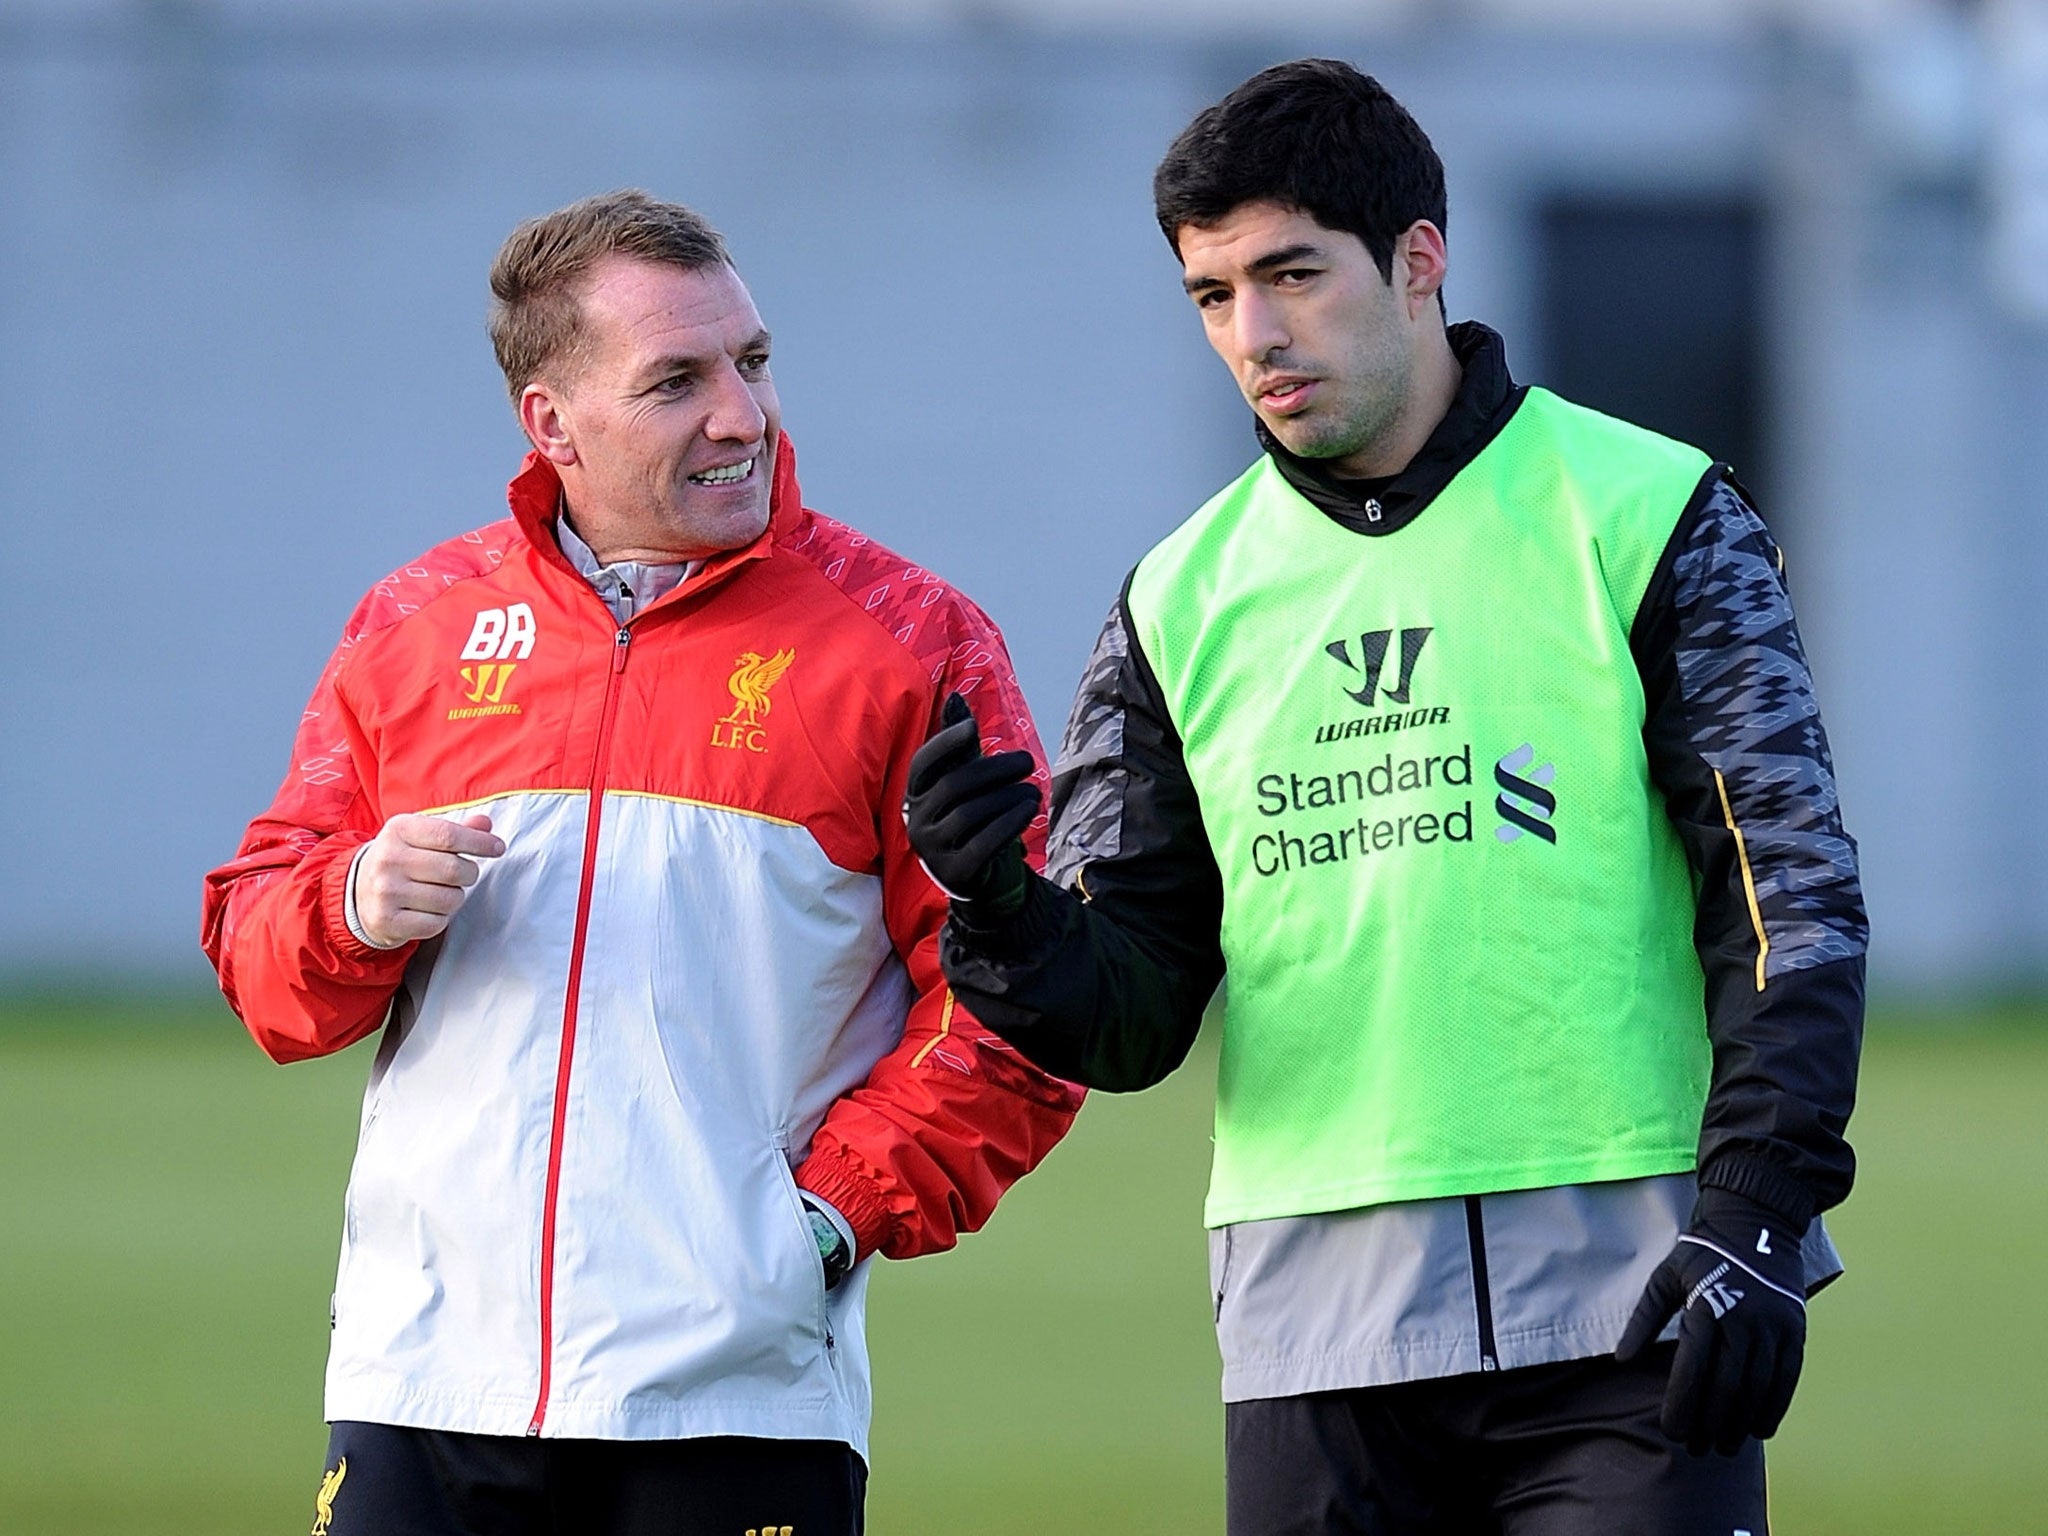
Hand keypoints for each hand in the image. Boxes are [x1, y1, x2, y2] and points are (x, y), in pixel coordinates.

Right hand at [352, 813, 505, 948]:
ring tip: (441, 892)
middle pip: (453, 869)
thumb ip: (455, 830)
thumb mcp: (421, 836)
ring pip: (449, 899)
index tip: (498, 848)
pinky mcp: (386, 921)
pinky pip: (436, 923)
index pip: (449, 835)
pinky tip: (427, 910)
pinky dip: (441, 919)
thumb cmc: (401, 860)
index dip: (480, 843)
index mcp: (398, 830)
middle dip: (469, 873)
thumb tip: (485, 824)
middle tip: (464, 874)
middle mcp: (388, 859)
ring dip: (456, 898)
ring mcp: (385, 892)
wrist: (357, 892)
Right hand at [903, 692, 1039, 916]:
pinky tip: (1028, 810)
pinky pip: (985, 842)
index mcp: (915, 794)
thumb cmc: (970, 817)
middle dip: (995, 770)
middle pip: (955, 786)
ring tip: (1033, 791)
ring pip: (972, 814)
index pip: (923, 764)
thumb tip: (955, 696)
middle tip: (1027, 761)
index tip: (973, 729)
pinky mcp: (955, 872)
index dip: (944, 743)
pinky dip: (1010, 822)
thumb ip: (959, 744)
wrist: (975, 875)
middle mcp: (917, 821)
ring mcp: (933, 849)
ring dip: (1009, 797)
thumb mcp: (963, 780)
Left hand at [1616, 1188, 1807, 1455]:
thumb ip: (1643, 1318)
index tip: (1671, 1431)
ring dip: (1740, 1424)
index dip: (1682, 1406)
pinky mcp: (1796, 1331)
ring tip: (1725, 1446)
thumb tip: (1621, 1359)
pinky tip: (1759, 1428)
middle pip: (1726, 1387)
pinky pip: (1786, 1380)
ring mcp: (1774, 1327)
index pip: (1692, 1370)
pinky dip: (1774, 1408)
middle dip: (1710, 1424)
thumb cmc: (1702, 1251)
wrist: (1756, 1222)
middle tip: (1697, 1448)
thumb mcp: (1665, 1276)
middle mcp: (1744, 1320)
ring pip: (1757, 1389)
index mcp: (1707, 1307)